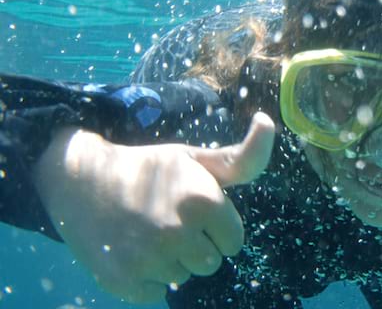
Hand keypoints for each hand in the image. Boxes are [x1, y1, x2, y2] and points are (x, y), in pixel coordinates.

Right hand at [32, 112, 274, 302]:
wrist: (81, 180)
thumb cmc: (149, 169)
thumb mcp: (195, 159)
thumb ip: (242, 156)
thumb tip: (268, 121)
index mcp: (203, 201)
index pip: (234, 241)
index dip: (216, 226)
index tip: (193, 209)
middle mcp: (178, 232)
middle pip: (210, 262)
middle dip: (196, 243)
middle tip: (167, 218)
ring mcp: (149, 260)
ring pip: (183, 277)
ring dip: (171, 260)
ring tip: (147, 231)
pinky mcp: (125, 282)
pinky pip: (157, 293)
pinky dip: (146, 277)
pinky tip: (131, 248)